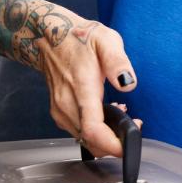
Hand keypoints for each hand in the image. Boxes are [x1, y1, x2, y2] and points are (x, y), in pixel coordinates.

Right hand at [38, 17, 137, 156]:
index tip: (128, 145)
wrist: (49, 37)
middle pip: (91, 141)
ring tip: (120, 115)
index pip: (93, 130)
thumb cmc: (79, 38)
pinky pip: (78, 131)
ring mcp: (60, 110)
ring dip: (105, 136)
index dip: (112, 145)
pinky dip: (94, 131)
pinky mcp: (59, 112)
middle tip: (132, 124)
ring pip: (84, 139)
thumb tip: (128, 83)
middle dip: (115, 141)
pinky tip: (104, 114)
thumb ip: (118, 62)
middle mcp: (67, 104)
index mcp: (81, 88)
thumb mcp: (106, 40)